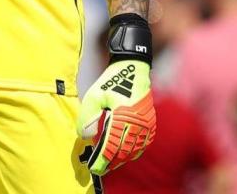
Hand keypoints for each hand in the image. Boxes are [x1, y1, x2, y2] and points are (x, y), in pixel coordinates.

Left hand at [78, 59, 155, 174]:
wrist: (133, 68)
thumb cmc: (112, 80)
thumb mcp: (94, 95)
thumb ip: (88, 116)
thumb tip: (86, 136)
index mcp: (123, 116)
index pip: (112, 145)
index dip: (103, 159)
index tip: (94, 167)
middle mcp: (137, 122)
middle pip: (123, 151)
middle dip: (111, 162)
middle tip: (99, 168)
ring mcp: (146, 124)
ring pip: (134, 150)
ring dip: (122, 158)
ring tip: (109, 163)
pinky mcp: (150, 123)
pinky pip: (142, 143)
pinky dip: (133, 151)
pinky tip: (124, 154)